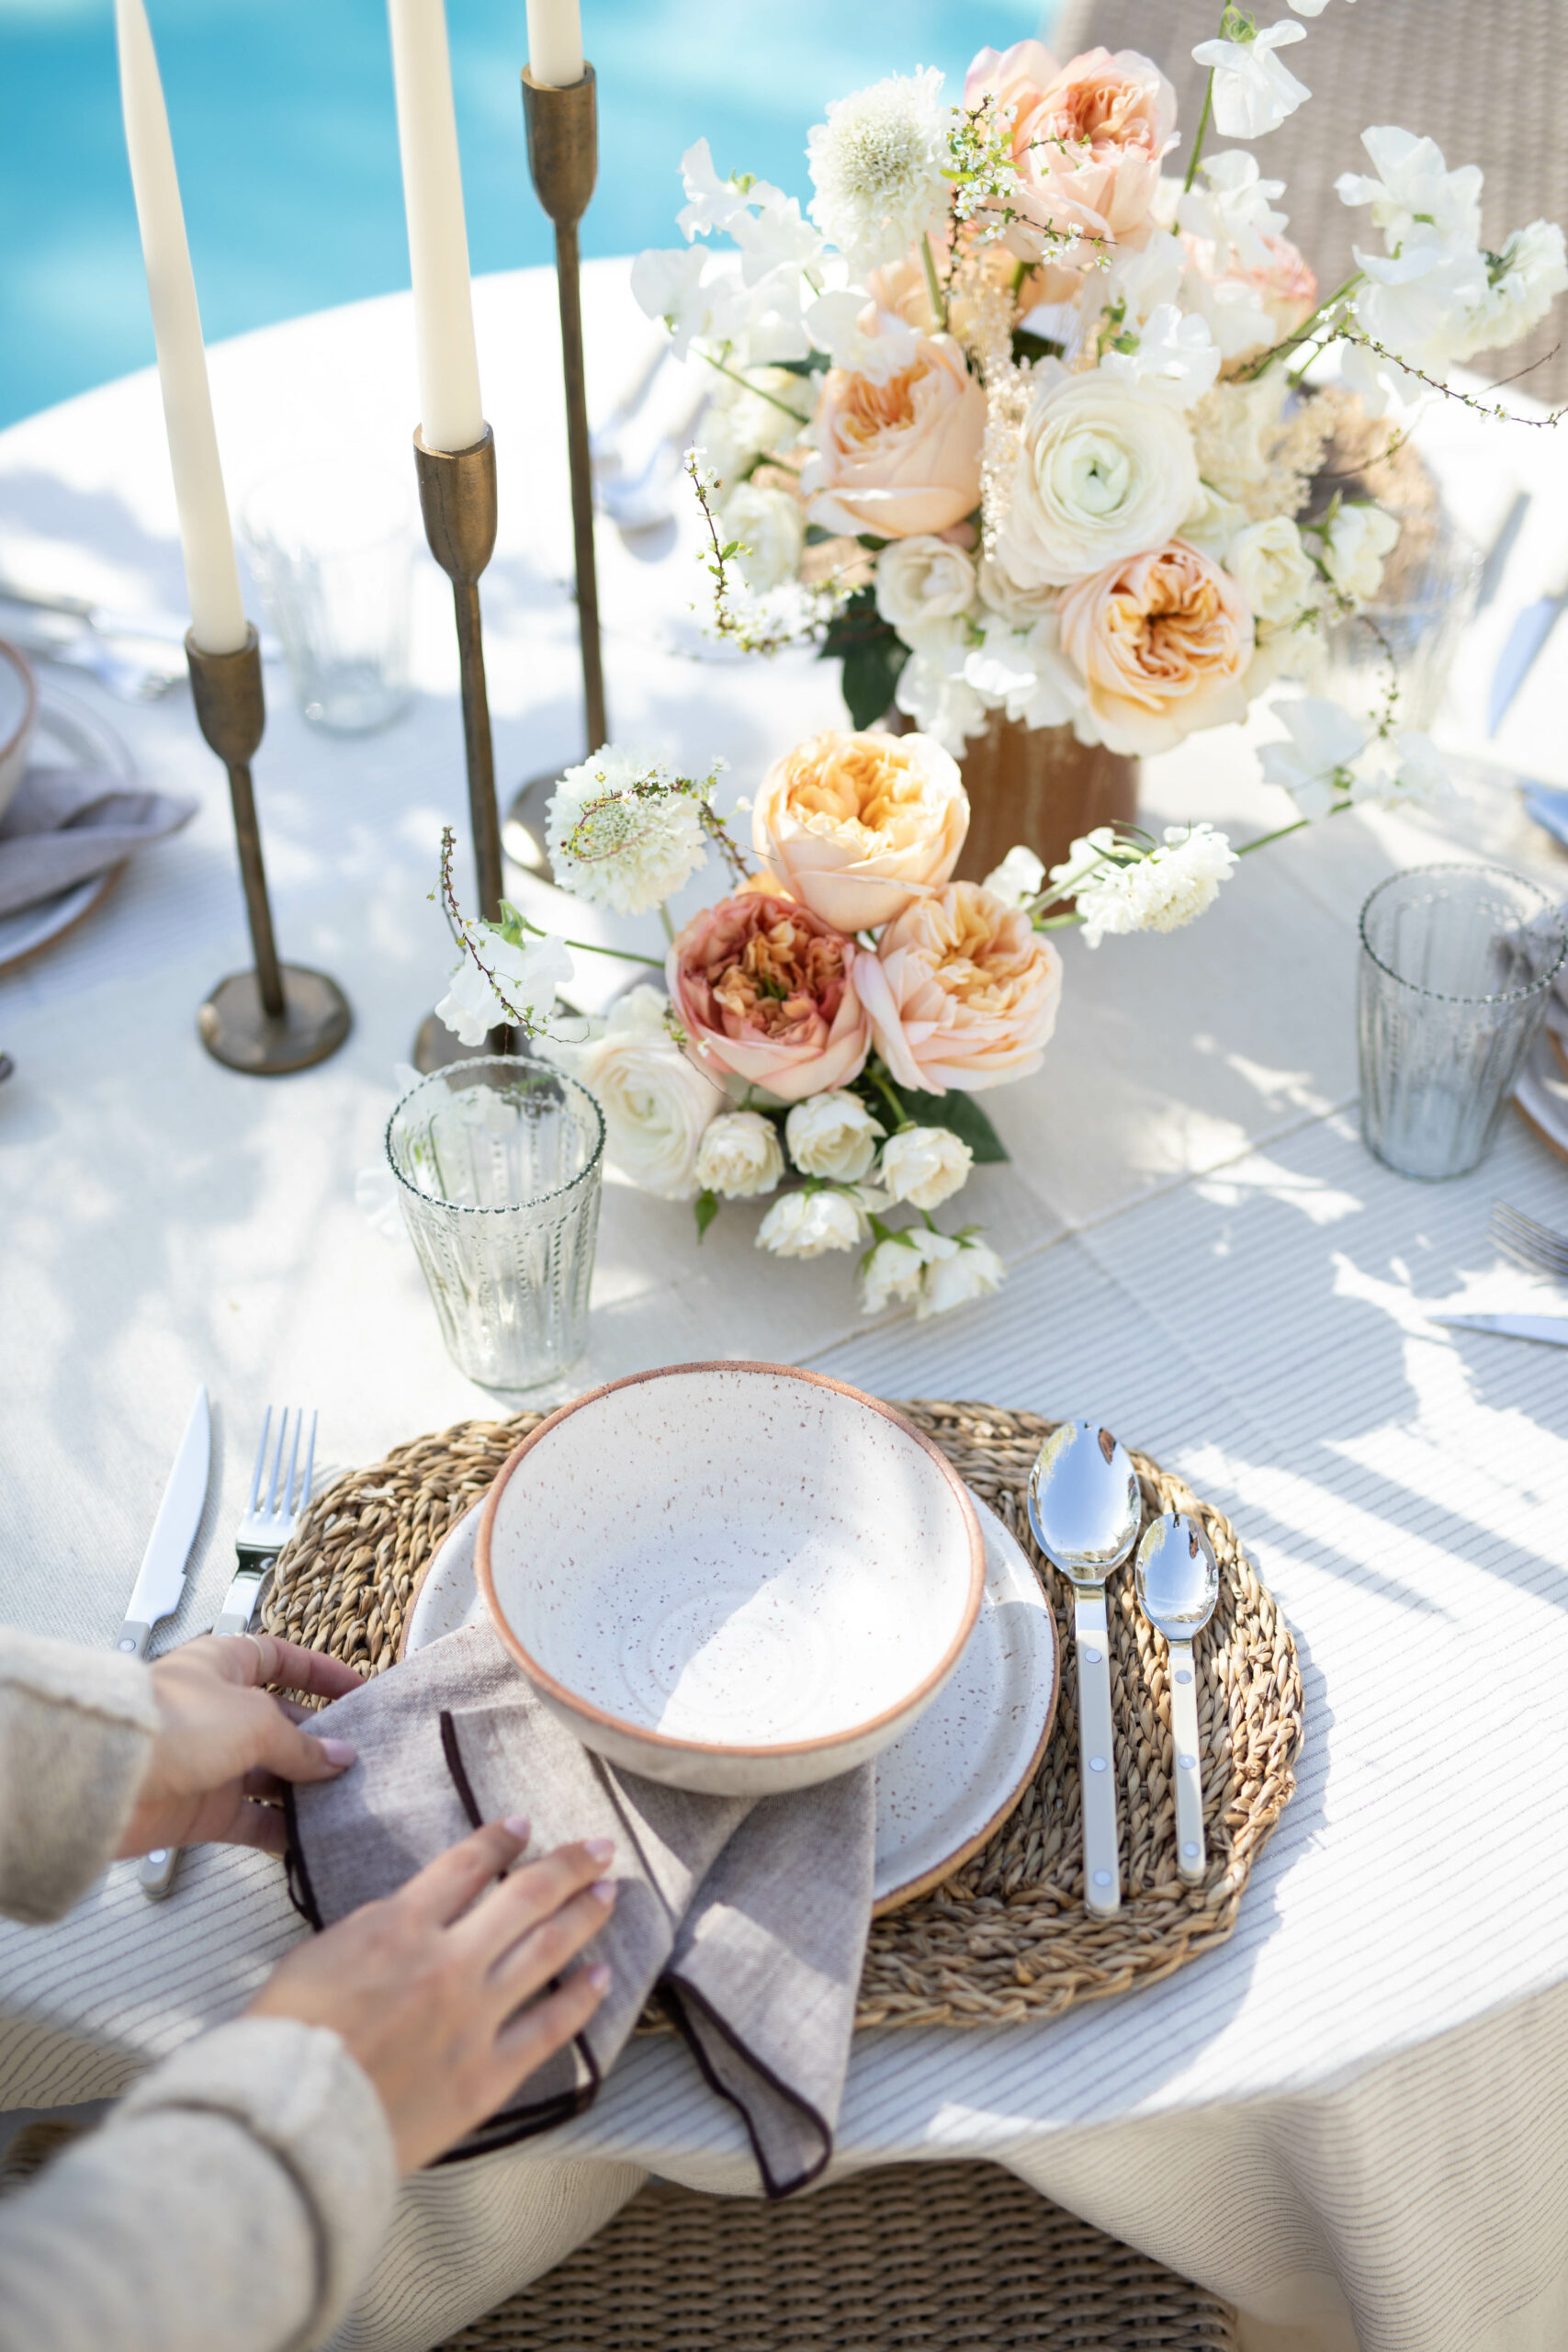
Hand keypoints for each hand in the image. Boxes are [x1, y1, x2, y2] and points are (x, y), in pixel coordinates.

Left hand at [117, 1631, 362, 1859]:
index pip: (280, 1659)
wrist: (110, 1779)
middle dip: (318, 1739)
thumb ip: (301, 1744)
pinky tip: (309, 1835)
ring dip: (304, 1788)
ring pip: (269, 1775)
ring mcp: (209, 1762)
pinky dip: (280, 1830)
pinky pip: (251, 1820)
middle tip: (357, 1754)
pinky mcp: (200, 1810)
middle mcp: (217, 1712)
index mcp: (223, 1666)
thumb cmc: (169, 1723)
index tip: (355, 1689)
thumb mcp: (255, 1720)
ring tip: (343, 1796)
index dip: (319, 1672)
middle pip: (280, 1723)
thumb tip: (338, 1757)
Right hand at [249, 1820, 614, 2171]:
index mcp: (401, 1926)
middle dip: (568, 1865)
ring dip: (584, 1915)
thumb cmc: (285, 2041)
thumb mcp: (317, 1956)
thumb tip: (409, 1916)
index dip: (500, 1840)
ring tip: (610, 1893)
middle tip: (599, 1848)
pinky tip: (603, 1976)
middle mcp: (450, 1962)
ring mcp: (475, 2018)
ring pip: (548, 1950)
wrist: (293, 2123)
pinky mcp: (488, 2075)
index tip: (523, 1825)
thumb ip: (373, 1929)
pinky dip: (581, 1999)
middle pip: (526, 1896)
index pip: (466, 1866)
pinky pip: (549, 2028)